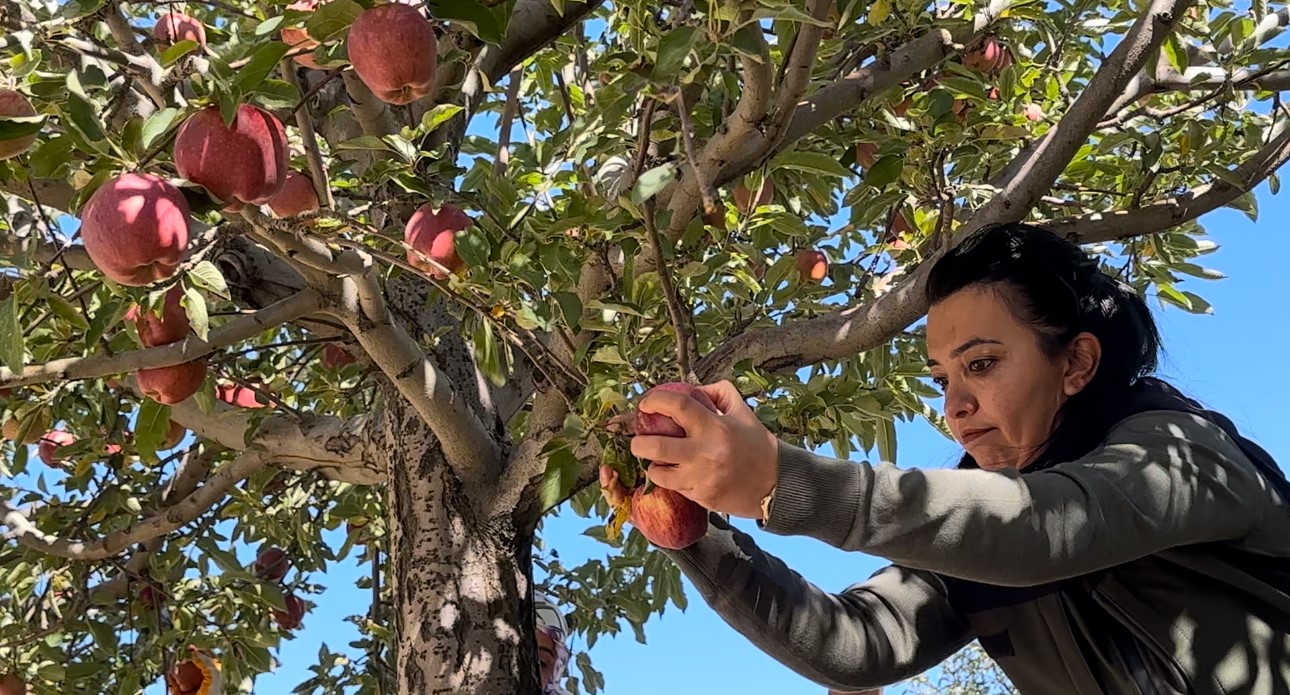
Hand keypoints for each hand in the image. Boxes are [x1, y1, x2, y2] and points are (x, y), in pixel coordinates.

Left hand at [628, 380, 778, 518]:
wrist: (777, 484)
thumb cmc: (758, 446)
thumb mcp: (743, 412)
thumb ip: (719, 393)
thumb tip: (692, 389)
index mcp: (715, 427)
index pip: (678, 406)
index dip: (655, 400)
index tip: (646, 404)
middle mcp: (705, 453)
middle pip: (655, 446)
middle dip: (638, 442)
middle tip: (638, 440)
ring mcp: (702, 478)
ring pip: (659, 473)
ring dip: (653, 466)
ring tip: (657, 461)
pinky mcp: (702, 498)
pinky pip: (676, 488)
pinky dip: (672, 481)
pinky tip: (678, 474)